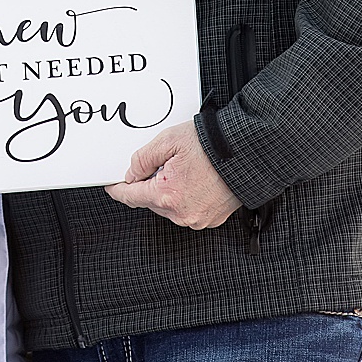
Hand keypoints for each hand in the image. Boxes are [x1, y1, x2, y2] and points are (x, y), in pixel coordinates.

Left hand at [105, 119, 240, 229]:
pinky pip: (187, 209)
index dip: (117, 188)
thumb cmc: (215, 146)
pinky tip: (195, 179)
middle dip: (149, 184)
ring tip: (185, 170)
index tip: (112, 185)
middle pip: (149, 201)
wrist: (249, 153)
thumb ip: (142, 159)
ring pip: (168, 207)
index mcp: (167, 196)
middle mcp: (182, 213)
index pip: (130, 196)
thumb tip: (131, 173)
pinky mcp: (211, 219)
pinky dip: (185, 197)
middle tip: (164, 164)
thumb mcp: (168, 141)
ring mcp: (198, 219)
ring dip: (168, 191)